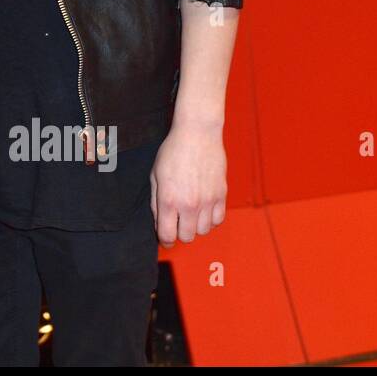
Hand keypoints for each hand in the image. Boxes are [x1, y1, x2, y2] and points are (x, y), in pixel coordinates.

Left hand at [150, 116, 226, 246]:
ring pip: (204, 231)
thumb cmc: (173, 151)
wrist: (197, 134)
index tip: (165, 239)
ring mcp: (208, 201)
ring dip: (196, 226)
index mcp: (169, 199)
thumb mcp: (155, 176)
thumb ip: (156, 202)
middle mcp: (190, 204)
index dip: (165, 240)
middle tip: (176, 223)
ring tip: (190, 214)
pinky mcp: (222, 195)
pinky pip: (218, 220)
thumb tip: (159, 222)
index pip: (168, 235)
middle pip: (187, 237)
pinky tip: (203, 210)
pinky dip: (211, 220)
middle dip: (179, 233)